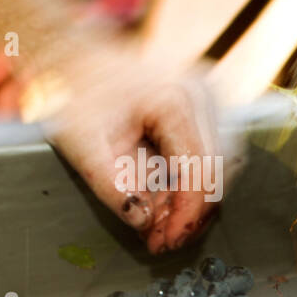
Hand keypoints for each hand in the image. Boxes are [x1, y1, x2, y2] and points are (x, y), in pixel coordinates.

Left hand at [39, 46, 225, 252]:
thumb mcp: (82, 142)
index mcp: (176, 98)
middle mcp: (204, 94)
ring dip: (194, 200)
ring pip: (223, 165)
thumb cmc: (75, 92)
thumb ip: (112, 184)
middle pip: (219, 170)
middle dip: (192, 211)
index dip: (186, 213)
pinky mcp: (207, 106)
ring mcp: (210, 97)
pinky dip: (192, 182)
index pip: (200, 169)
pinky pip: (213, 153)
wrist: (74, 56)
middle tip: (163, 239)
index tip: (166, 240)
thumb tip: (142, 222)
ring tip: (162, 222)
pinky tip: (168, 199)